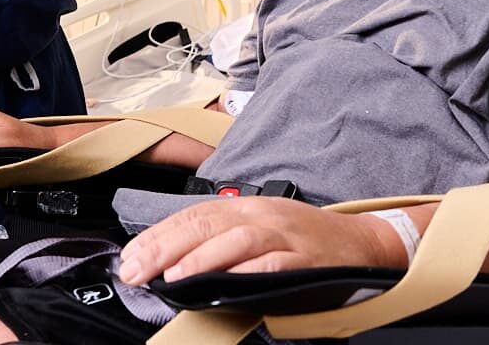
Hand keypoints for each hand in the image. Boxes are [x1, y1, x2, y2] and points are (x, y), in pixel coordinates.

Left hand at [117, 197, 397, 285]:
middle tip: (136, 270)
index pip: (192, 215)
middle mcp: (261, 215)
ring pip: (237, 240)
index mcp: (246, 207)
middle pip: (206, 224)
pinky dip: (250, 271)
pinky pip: (275, 262)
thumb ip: (222, 238)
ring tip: (172, 277)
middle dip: (165, 248)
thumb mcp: (260, 226)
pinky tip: (228, 282)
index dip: (158, 235)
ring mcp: (284, 235)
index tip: (129, 257)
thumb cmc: (305, 239)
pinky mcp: (305, 259)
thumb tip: (171, 259)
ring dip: (202, 258)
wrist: (359, 242)